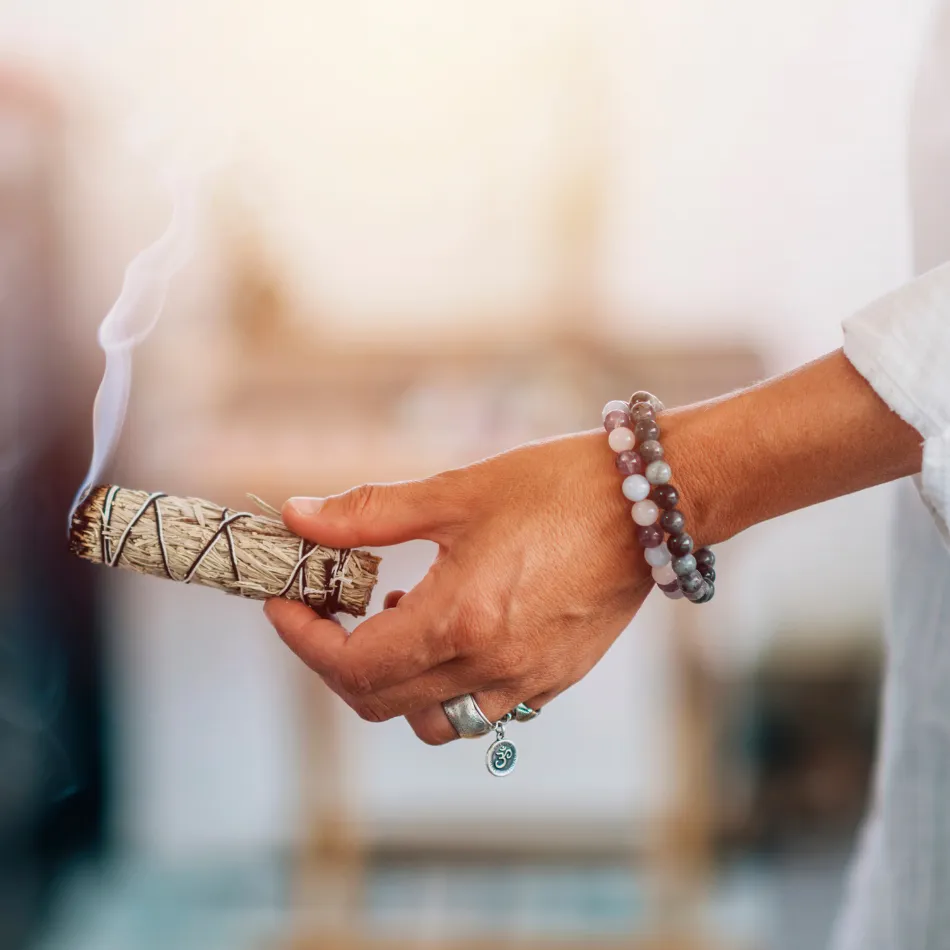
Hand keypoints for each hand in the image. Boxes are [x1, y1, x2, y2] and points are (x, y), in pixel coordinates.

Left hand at [264, 428, 677, 744]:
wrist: (651, 503)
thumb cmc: (557, 487)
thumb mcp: (455, 493)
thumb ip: (368, 514)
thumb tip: (297, 516)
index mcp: (459, 620)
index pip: (352, 665)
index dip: (303, 640)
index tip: (283, 602)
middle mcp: (491, 667)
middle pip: (379, 701)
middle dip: (336, 658)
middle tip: (326, 606)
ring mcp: (527, 681)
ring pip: (429, 719)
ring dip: (391, 680)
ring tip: (395, 613)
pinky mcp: (555, 678)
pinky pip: (480, 708)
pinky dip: (443, 683)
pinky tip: (451, 625)